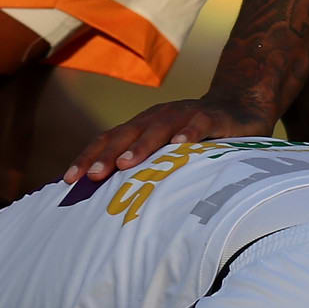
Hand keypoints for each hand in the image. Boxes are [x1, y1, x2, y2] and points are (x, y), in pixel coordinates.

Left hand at [64, 89, 278, 184]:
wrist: (239, 105)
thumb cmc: (196, 136)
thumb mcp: (167, 151)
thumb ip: (146, 168)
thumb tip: (113, 202)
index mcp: (142, 127)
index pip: (108, 140)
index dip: (88, 158)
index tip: (69, 181)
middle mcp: (157, 118)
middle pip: (125, 134)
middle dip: (107, 155)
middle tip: (92, 177)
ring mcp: (184, 114)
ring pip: (157, 128)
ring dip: (141, 145)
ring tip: (126, 163)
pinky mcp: (212, 117)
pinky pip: (198, 124)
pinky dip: (188, 133)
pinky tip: (180, 145)